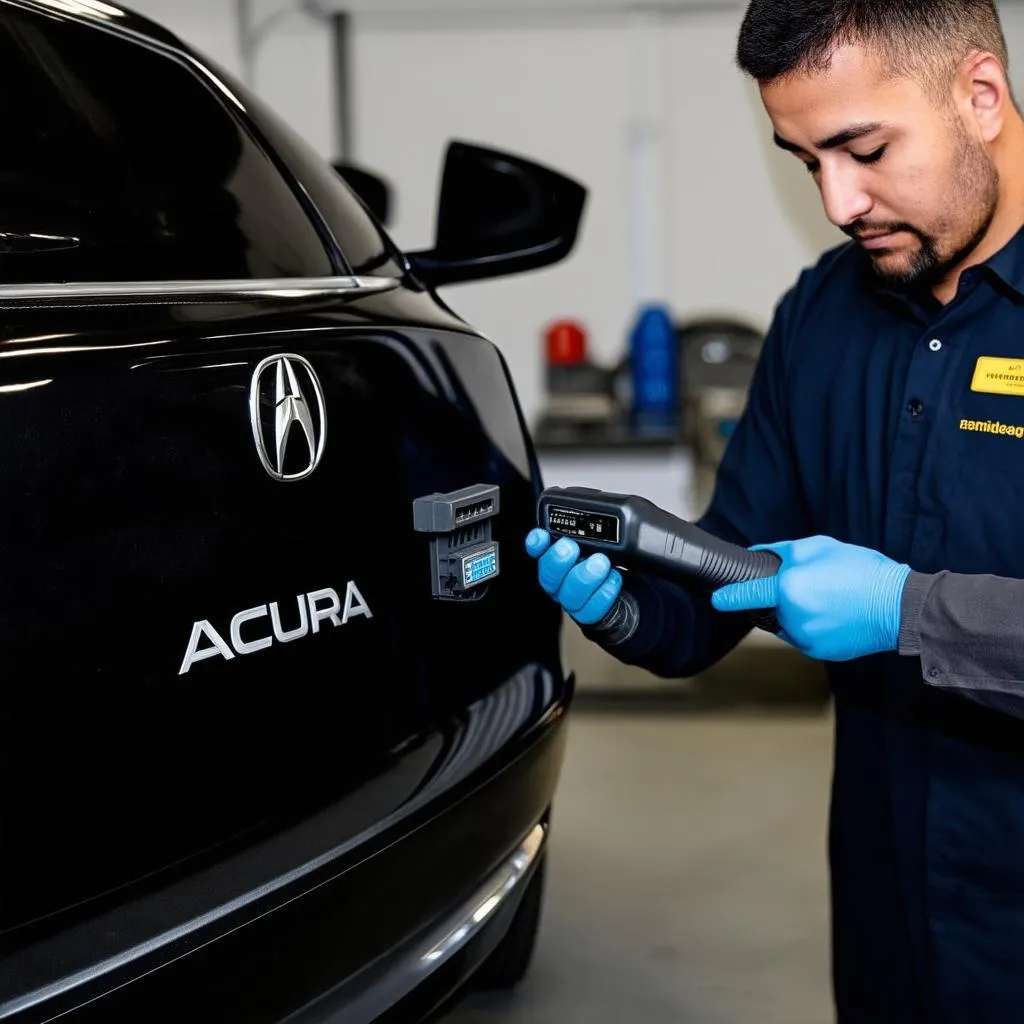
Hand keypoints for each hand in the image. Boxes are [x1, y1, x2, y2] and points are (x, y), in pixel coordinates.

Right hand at [525, 529, 622, 625]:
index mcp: (558, 558)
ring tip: (601, 562)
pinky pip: (591, 609)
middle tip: (571, 548)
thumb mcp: (604, 540)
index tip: (542, 534)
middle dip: (558, 560)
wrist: (630, 593)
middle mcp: (560, 580)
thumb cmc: (612, 562)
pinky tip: (614, 578)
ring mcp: (573, 599)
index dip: (536, 543)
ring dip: (584, 577)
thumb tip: (599, 512)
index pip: (539, 550)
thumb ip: (595, 529)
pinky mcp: (588, 614)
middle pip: (549, 575)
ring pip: (569, 594)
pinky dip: (604, 593)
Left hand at [710, 536, 910, 661]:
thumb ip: (780, 551)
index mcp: (788, 590)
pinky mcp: (820, 652)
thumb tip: (758, 555)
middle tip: (814, 584)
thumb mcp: (818, 547)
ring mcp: (805, 639)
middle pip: (770, 609)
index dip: (728, 597)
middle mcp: (792, 619)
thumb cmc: (861, 571)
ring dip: (797, 613)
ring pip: (787, 625)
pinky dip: (813, 626)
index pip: (746, 596)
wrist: (899, 605)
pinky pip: (805, 637)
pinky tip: (836, 614)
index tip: (716, 599)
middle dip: (782, 598)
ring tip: (830, 598)